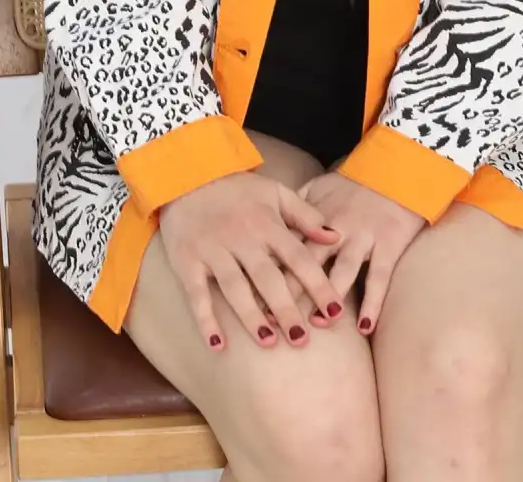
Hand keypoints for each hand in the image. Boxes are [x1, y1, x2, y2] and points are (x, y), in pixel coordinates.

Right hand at [159, 172, 344, 350]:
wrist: (187, 176)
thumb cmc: (237, 189)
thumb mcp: (275, 192)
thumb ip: (305, 215)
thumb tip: (335, 236)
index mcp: (267, 224)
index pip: (298, 258)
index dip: (318, 286)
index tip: (336, 313)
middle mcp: (242, 239)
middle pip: (268, 278)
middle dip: (286, 309)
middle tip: (302, 339)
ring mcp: (213, 251)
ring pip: (234, 288)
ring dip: (251, 317)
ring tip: (269, 343)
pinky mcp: (187, 261)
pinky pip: (196, 294)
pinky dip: (205, 320)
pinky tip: (218, 345)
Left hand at [281, 172, 425, 335]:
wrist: (395, 170)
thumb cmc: (353, 183)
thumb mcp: (319, 187)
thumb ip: (296, 207)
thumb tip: (269, 222)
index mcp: (316, 220)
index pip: (287, 250)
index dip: (270, 274)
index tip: (251, 299)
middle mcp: (336, 231)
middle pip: (309, 264)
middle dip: (292, 292)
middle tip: (276, 321)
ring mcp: (363, 238)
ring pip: (342, 272)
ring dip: (328, 298)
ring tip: (316, 324)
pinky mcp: (389, 244)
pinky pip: (379, 277)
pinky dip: (372, 302)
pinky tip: (364, 327)